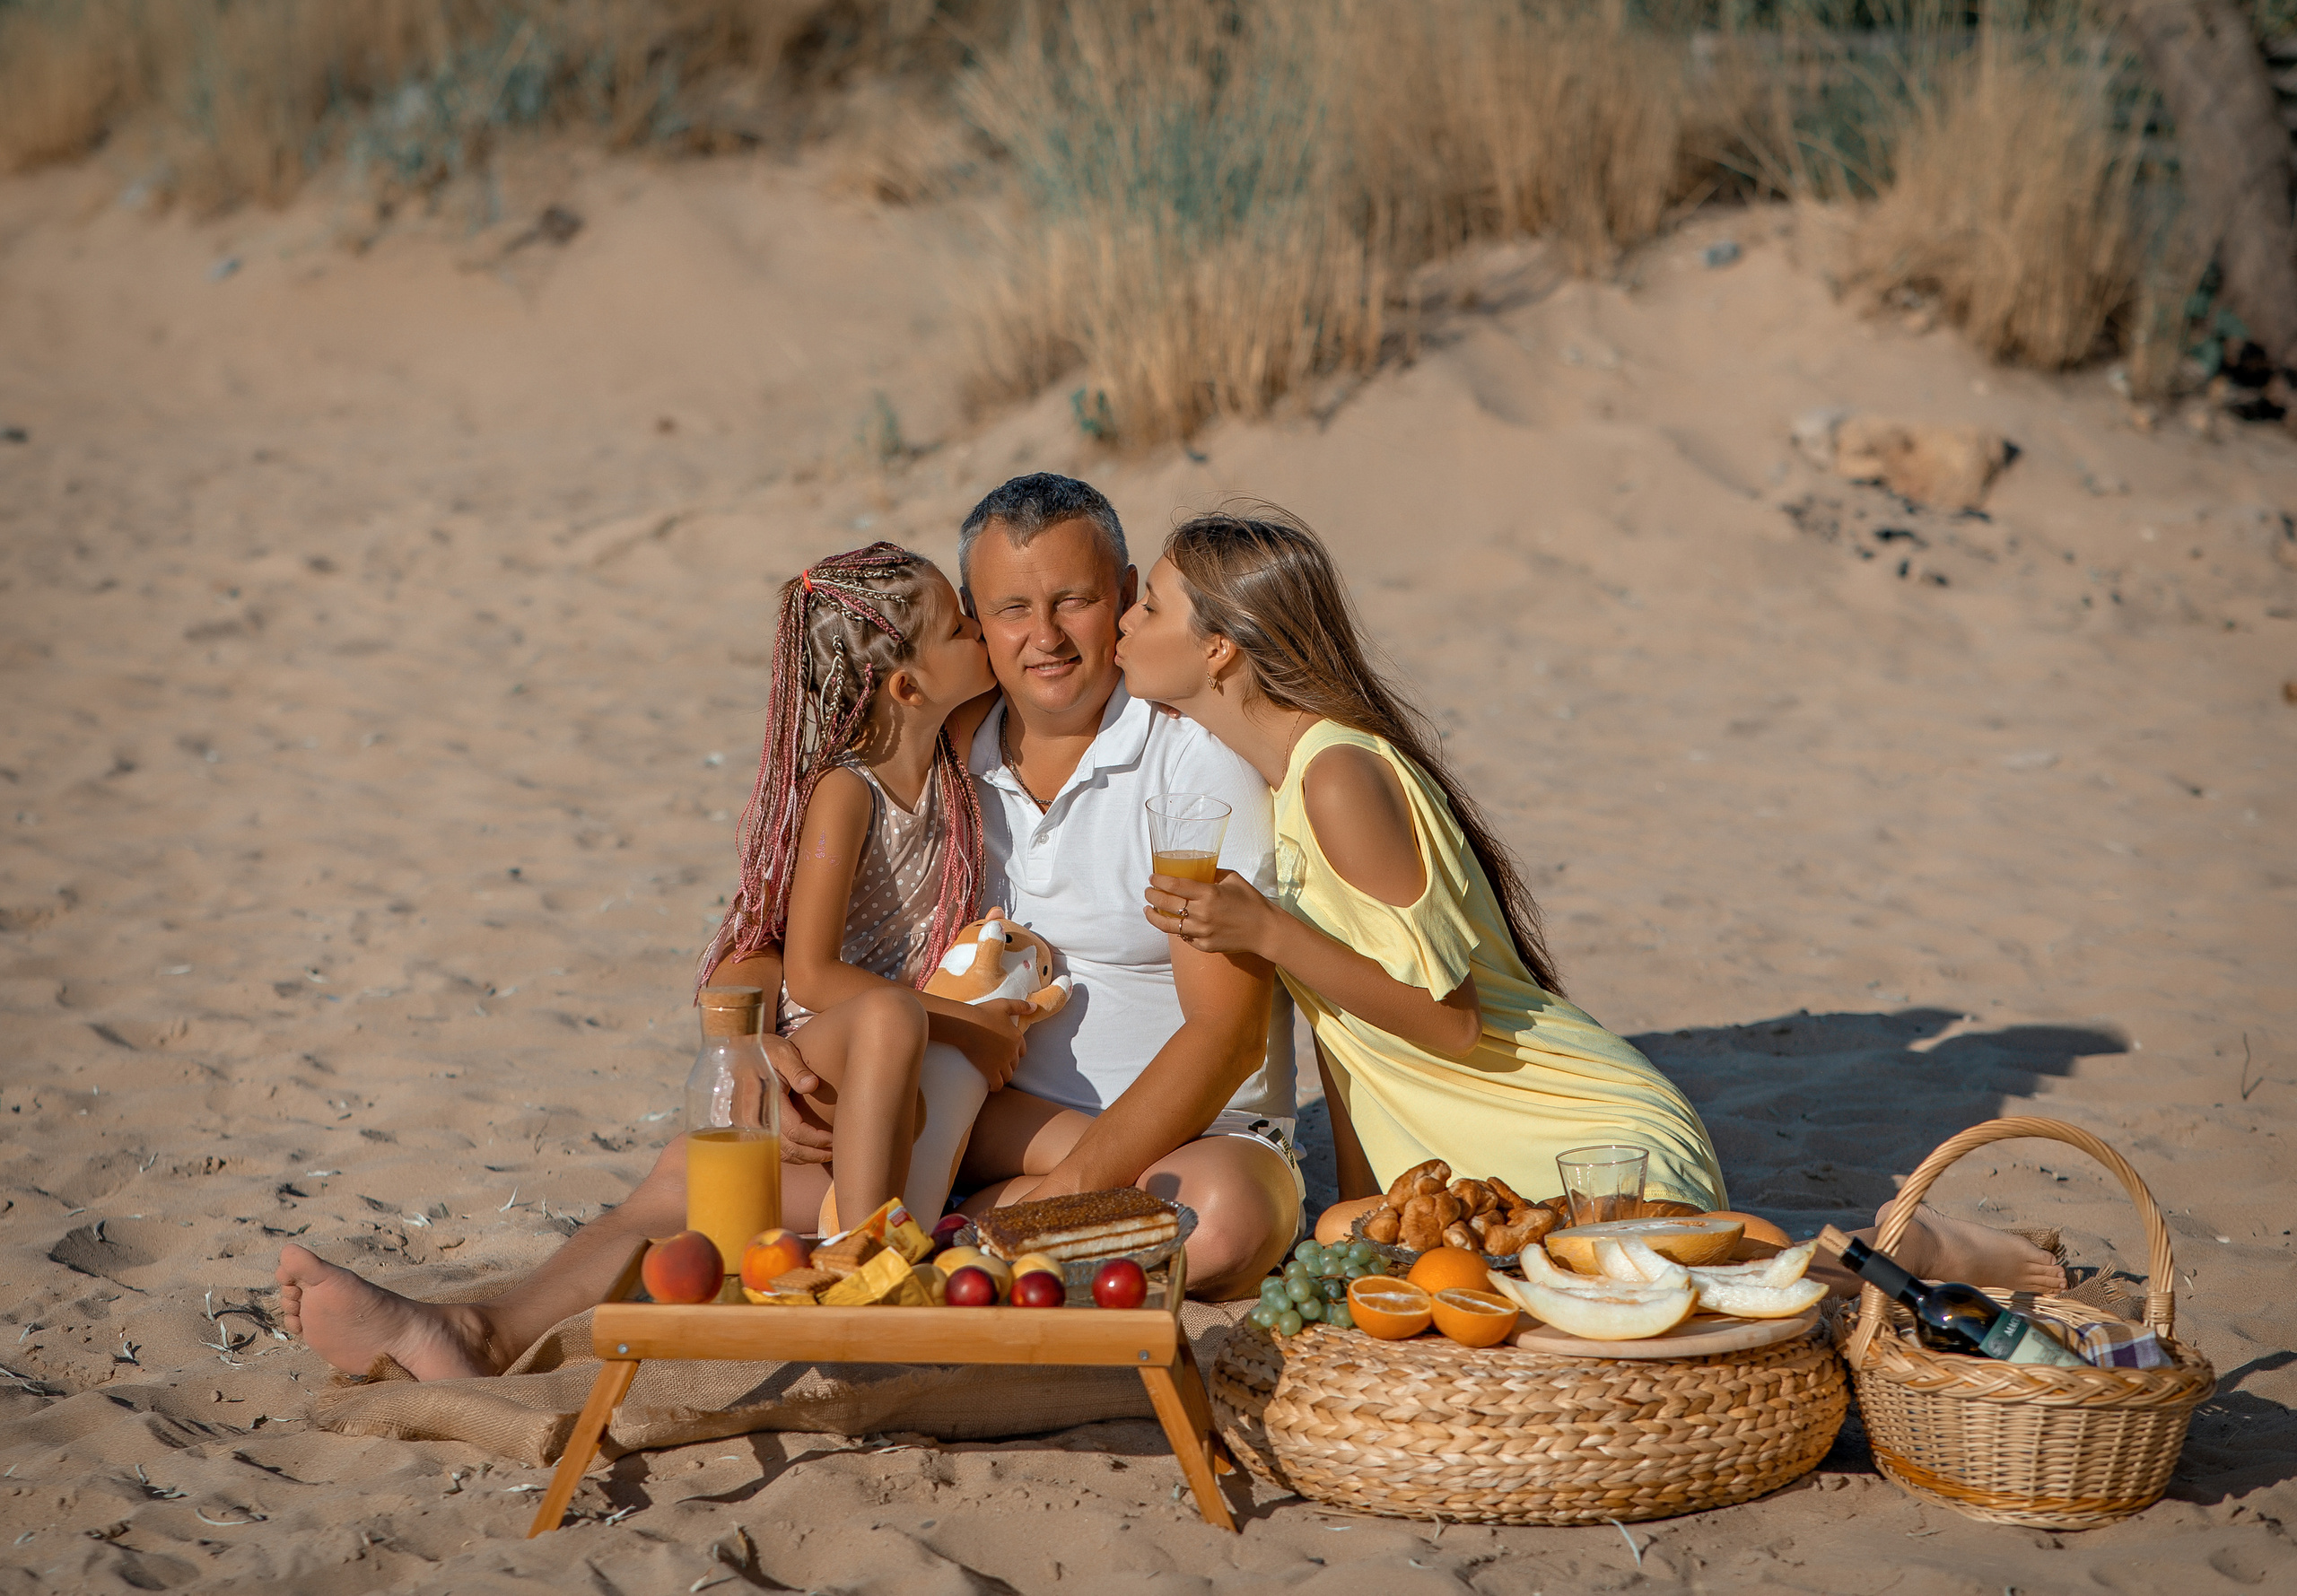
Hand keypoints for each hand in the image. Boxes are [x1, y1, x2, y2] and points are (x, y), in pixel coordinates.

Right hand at [734, 1033, 833, 1164]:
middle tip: (834, 1152)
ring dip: (803, 1157)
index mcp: (764, 1099)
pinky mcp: (748, 1130)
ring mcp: (748, 1126)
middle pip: (787, 1148)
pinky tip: (806, 1151)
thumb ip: (797, 1069)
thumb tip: (811, 1085)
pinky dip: (790, 1154)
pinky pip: (771, 1149)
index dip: (816, 1139)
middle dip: (813, 1153)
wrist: (741, 1052)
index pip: (794, 1130)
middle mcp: (753, 1118)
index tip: (834, 1138)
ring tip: (825, 1154)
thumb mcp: (783, 1052)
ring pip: (779, 1153)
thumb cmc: (766, 1051)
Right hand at [951, 998, 1033, 1087]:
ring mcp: (1002, 1062)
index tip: (1006, 1054)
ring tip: (995, 1076)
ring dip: (1003, 1076)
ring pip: (1008, 1075)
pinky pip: (998, 1084)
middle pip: (1015, 1064)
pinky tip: (990, 1086)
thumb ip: (1020, 1006)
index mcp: (1017, 1037)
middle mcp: (1012, 1051)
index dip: (1015, 1053)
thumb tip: (1036, 1007)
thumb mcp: (1003, 1004)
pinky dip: (995, 1086)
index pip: (1022, 1051)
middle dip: (1009, 1065)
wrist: (966, 1024)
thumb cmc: (982, 1013)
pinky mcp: (990, 1071)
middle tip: (998, 1065)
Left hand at [1143, 868, 1277, 955]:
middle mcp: (1202, 913)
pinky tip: (1172, 922)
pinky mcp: (1204, 946)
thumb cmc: (1251, 901)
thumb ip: (1212, 873)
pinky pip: (1183, 937)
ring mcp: (1202, 932)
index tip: (1152, 878)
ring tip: (1148, 910)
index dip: (1158, 881)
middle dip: (1152, 896)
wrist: (1265, 930)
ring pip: (1167, 925)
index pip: (1174, 885)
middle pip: (1166, 903)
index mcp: (1209, 894)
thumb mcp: (1232, 879)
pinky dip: (1175, 929)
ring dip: (1154, 916)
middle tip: (1148, 891)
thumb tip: (1197, 869)